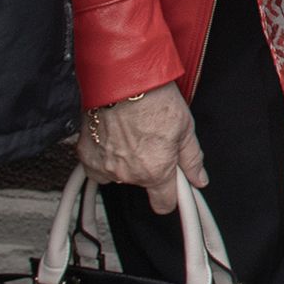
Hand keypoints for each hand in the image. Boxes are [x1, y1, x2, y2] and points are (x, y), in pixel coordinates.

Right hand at [76, 83, 205, 214]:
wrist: (121, 80)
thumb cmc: (153, 98)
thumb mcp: (185, 128)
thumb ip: (192, 159)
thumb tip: (198, 179)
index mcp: (155, 171)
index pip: (164, 203)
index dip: (170, 195)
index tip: (172, 187)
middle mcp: (128, 174)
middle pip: (141, 183)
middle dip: (149, 167)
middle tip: (152, 140)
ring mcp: (104, 166)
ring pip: (118, 174)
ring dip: (125, 160)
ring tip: (132, 133)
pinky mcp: (85, 155)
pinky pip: (97, 165)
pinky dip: (105, 154)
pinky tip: (113, 136)